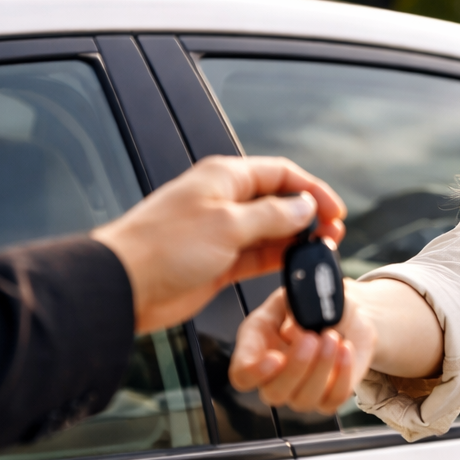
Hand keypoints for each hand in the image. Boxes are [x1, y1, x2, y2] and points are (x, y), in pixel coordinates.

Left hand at [91, 155, 345, 333]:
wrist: (124, 285)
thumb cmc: (162, 247)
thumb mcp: (228, 225)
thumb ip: (273, 215)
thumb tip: (305, 208)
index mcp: (224, 178)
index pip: (281, 173)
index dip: (312, 189)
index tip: (335, 210)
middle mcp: (225, 201)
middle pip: (279, 201)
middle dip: (309, 215)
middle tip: (332, 234)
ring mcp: (222, 232)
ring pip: (272, 230)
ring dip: (297, 239)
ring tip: (321, 251)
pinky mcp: (219, 261)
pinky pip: (259, 255)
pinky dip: (279, 259)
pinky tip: (297, 265)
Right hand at [229, 281, 377, 413]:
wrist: (345, 313)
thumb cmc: (314, 304)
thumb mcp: (300, 292)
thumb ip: (295, 305)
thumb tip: (295, 327)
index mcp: (256, 347)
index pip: (242, 375)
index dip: (254, 373)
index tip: (276, 357)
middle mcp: (274, 375)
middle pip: (274, 393)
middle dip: (297, 367)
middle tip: (313, 337)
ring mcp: (300, 390)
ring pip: (304, 399)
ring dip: (322, 368)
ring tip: (334, 337)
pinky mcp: (327, 397)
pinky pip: (333, 399)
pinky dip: (343, 375)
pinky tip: (346, 349)